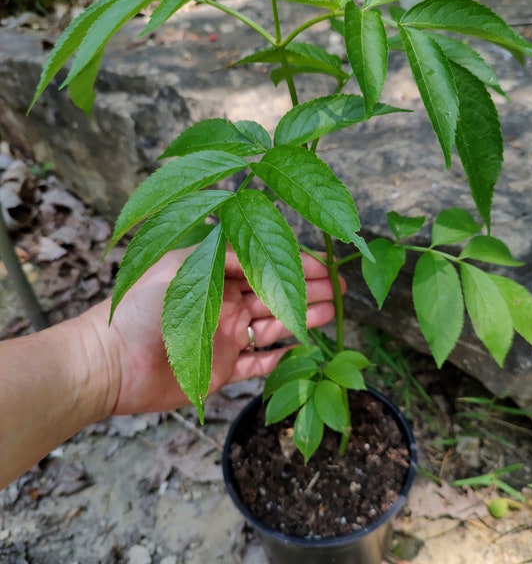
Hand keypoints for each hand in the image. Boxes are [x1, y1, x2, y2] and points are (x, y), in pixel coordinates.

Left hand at [86, 247, 338, 417]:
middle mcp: (224, 303)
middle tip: (340, 291)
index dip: (297, 266)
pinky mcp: (221, 370)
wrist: (107, 364)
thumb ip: (223, 257)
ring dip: (302, 319)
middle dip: (308, 291)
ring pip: (272, 326)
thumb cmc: (138, 311)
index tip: (327, 267)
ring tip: (332, 313)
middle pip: (275, 295)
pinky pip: (257, 363)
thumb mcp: (181, 269)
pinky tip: (300, 348)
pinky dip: (278, 357)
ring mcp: (224, 337)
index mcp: (215, 276)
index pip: (265, 265)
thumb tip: (261, 245)